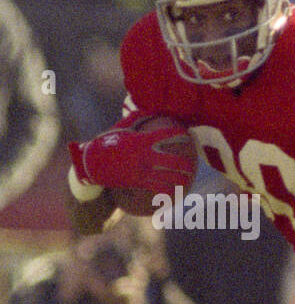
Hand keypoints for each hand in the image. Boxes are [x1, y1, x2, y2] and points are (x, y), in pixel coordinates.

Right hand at [68, 113, 194, 194]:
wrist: (91, 164)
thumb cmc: (106, 144)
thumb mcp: (120, 129)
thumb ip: (136, 120)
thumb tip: (148, 109)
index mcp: (141, 141)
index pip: (164, 136)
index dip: (177, 136)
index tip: (187, 135)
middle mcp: (144, 156)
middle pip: (172, 161)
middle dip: (185, 163)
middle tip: (193, 164)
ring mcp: (142, 170)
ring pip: (168, 177)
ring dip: (181, 179)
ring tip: (188, 179)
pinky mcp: (138, 182)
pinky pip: (157, 188)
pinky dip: (168, 192)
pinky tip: (175, 194)